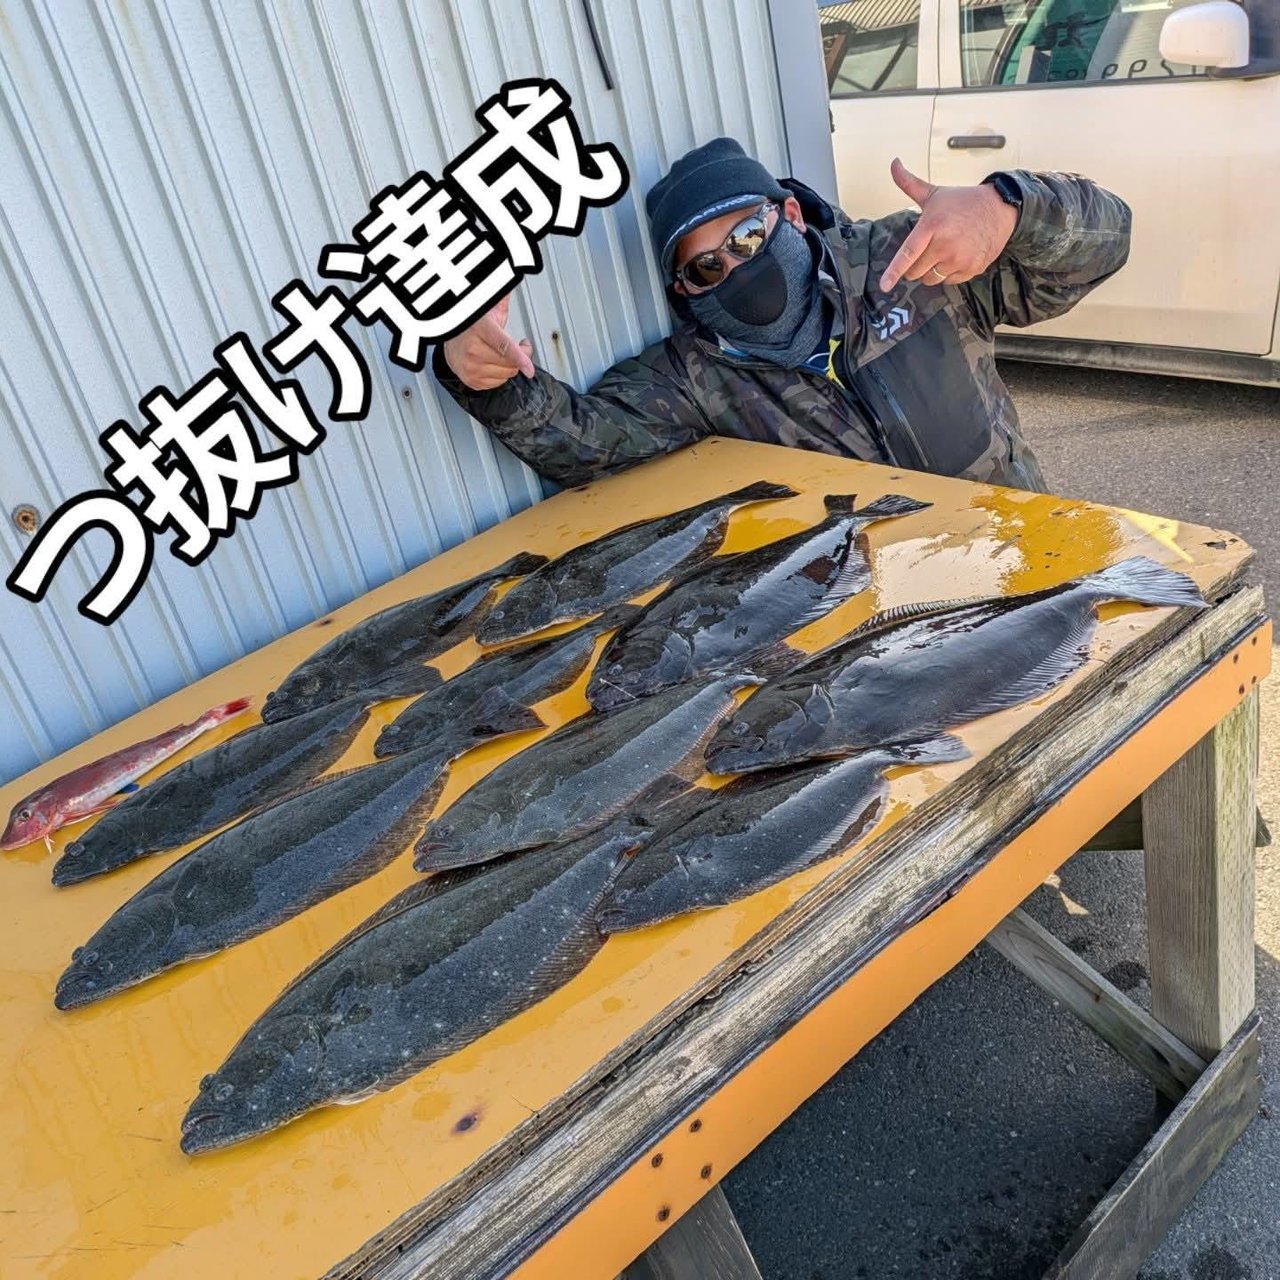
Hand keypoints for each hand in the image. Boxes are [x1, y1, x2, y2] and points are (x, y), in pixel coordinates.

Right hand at [441, 293, 534, 389]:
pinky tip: (494, 362)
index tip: (530, 368)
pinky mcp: (472, 381)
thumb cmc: (473, 324)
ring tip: (502, 352)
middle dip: (520, 356)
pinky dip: (501, 374)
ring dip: (510, 365)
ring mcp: (471, 368)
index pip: (504, 346)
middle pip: (510, 363)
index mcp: (480, 329)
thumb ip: (504, 297)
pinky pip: (499, 383)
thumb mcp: (490, 308)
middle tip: (519, 345)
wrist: (450, 340)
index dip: (520, 357)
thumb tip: (516, 273)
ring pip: (507, 374)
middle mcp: (473, 350)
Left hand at [879, 158, 1017, 291]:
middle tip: (928, 249)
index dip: (894, 271)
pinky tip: (957, 256)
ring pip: (931, 279)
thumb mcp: (934, 194)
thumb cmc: (963, 202)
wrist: (1000, 208)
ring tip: (943, 251)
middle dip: (916, 265)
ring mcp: (959, 259)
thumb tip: (893, 164)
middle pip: (916, 271)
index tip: (884, 285)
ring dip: (931, 270)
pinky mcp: (971, 269)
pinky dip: (948, 273)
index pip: (908, 254)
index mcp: (932, 226)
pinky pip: (949, 281)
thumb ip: (909, 184)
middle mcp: (945, 245)